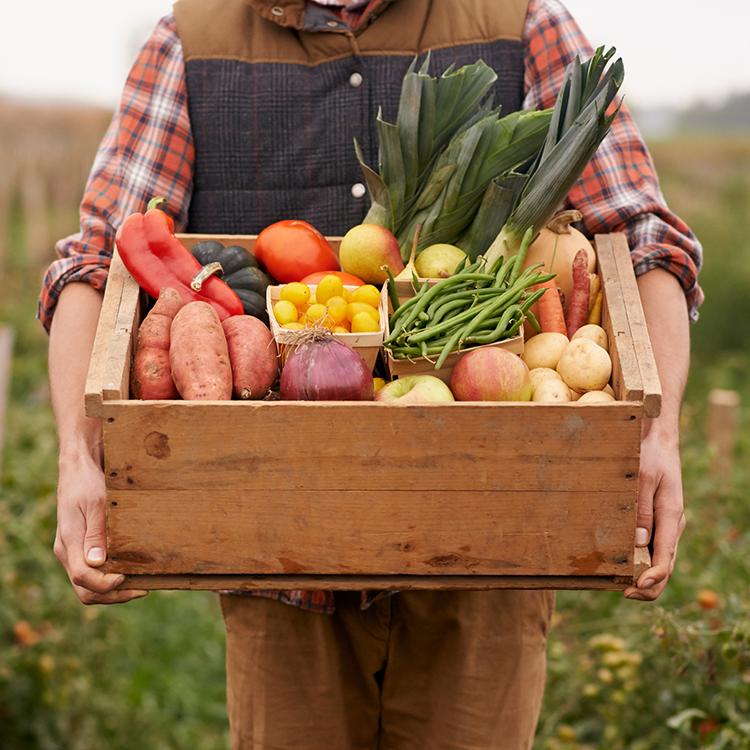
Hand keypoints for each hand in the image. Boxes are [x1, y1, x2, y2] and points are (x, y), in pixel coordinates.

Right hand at [54, 451, 147, 604]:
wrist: (77, 469)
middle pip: (85, 590)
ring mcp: (71, 552)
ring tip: (140, 585)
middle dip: (113, 595)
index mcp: (69, 543)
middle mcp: (67, 552)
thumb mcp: (96, 504)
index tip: (128, 576)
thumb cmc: (87, 483)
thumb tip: (98, 563)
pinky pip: (91, 573)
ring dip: (112, 591)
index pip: (83, 578)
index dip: (107, 584)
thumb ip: (96, 534)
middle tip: (142, 589)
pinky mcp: (79, 548)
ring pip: (87, 586)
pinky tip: (129, 572)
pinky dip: (108, 580)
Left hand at [624, 424, 685, 600]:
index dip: (651, 579)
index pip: (665, 558)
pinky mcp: (658, 519)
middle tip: (624, 594)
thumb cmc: (648, 454)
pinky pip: (653, 547)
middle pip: (665, 566)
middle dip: (647, 585)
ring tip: (620, 585)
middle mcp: (672, 524)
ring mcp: (666, 523)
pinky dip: (641, 560)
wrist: (657, 438)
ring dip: (644, 575)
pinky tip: (623, 564)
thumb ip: (641, 510)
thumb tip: (638, 543)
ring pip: (660, 559)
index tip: (633, 590)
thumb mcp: (642, 478)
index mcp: (671, 516)